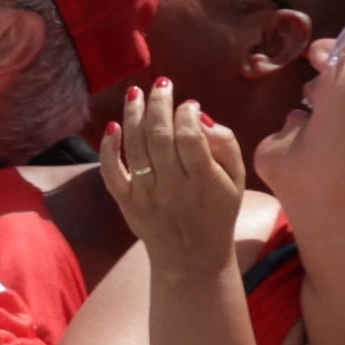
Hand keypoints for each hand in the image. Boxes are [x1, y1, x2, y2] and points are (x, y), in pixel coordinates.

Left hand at [99, 82, 247, 259]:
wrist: (193, 259)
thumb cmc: (217, 211)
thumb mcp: (236, 181)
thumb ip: (226, 145)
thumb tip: (199, 115)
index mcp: (205, 182)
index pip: (190, 138)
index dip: (186, 114)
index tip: (188, 104)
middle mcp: (174, 188)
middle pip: (159, 137)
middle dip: (159, 104)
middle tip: (162, 84)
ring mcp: (147, 196)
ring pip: (135, 148)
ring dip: (133, 115)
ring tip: (136, 92)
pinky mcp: (127, 203)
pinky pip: (112, 172)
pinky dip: (108, 148)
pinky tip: (113, 125)